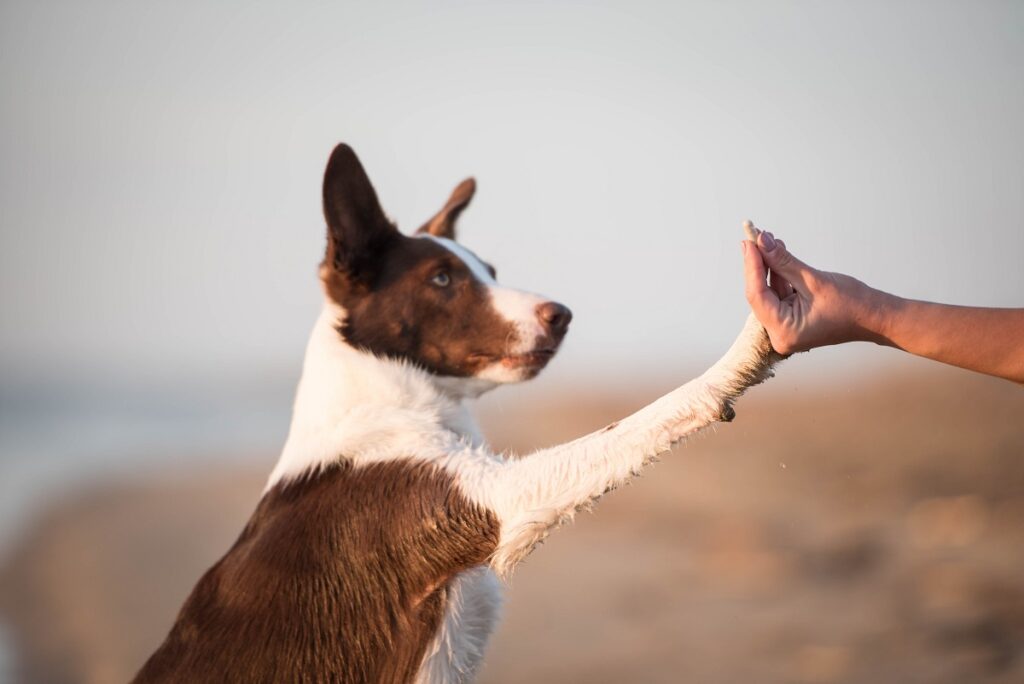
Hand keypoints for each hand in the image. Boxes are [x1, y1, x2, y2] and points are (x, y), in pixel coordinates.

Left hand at [741, 230, 885, 354]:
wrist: (875, 317)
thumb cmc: (852, 304)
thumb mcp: (814, 280)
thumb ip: (783, 261)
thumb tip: (762, 241)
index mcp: (784, 331)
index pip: (757, 295)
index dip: (751, 266)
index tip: (748, 242)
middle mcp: (780, 335)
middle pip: (760, 294)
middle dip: (759, 264)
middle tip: (754, 237)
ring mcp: (786, 328)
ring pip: (769, 292)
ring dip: (770, 266)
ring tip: (768, 240)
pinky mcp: (792, 320)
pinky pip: (779, 294)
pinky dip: (780, 275)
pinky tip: (777, 254)